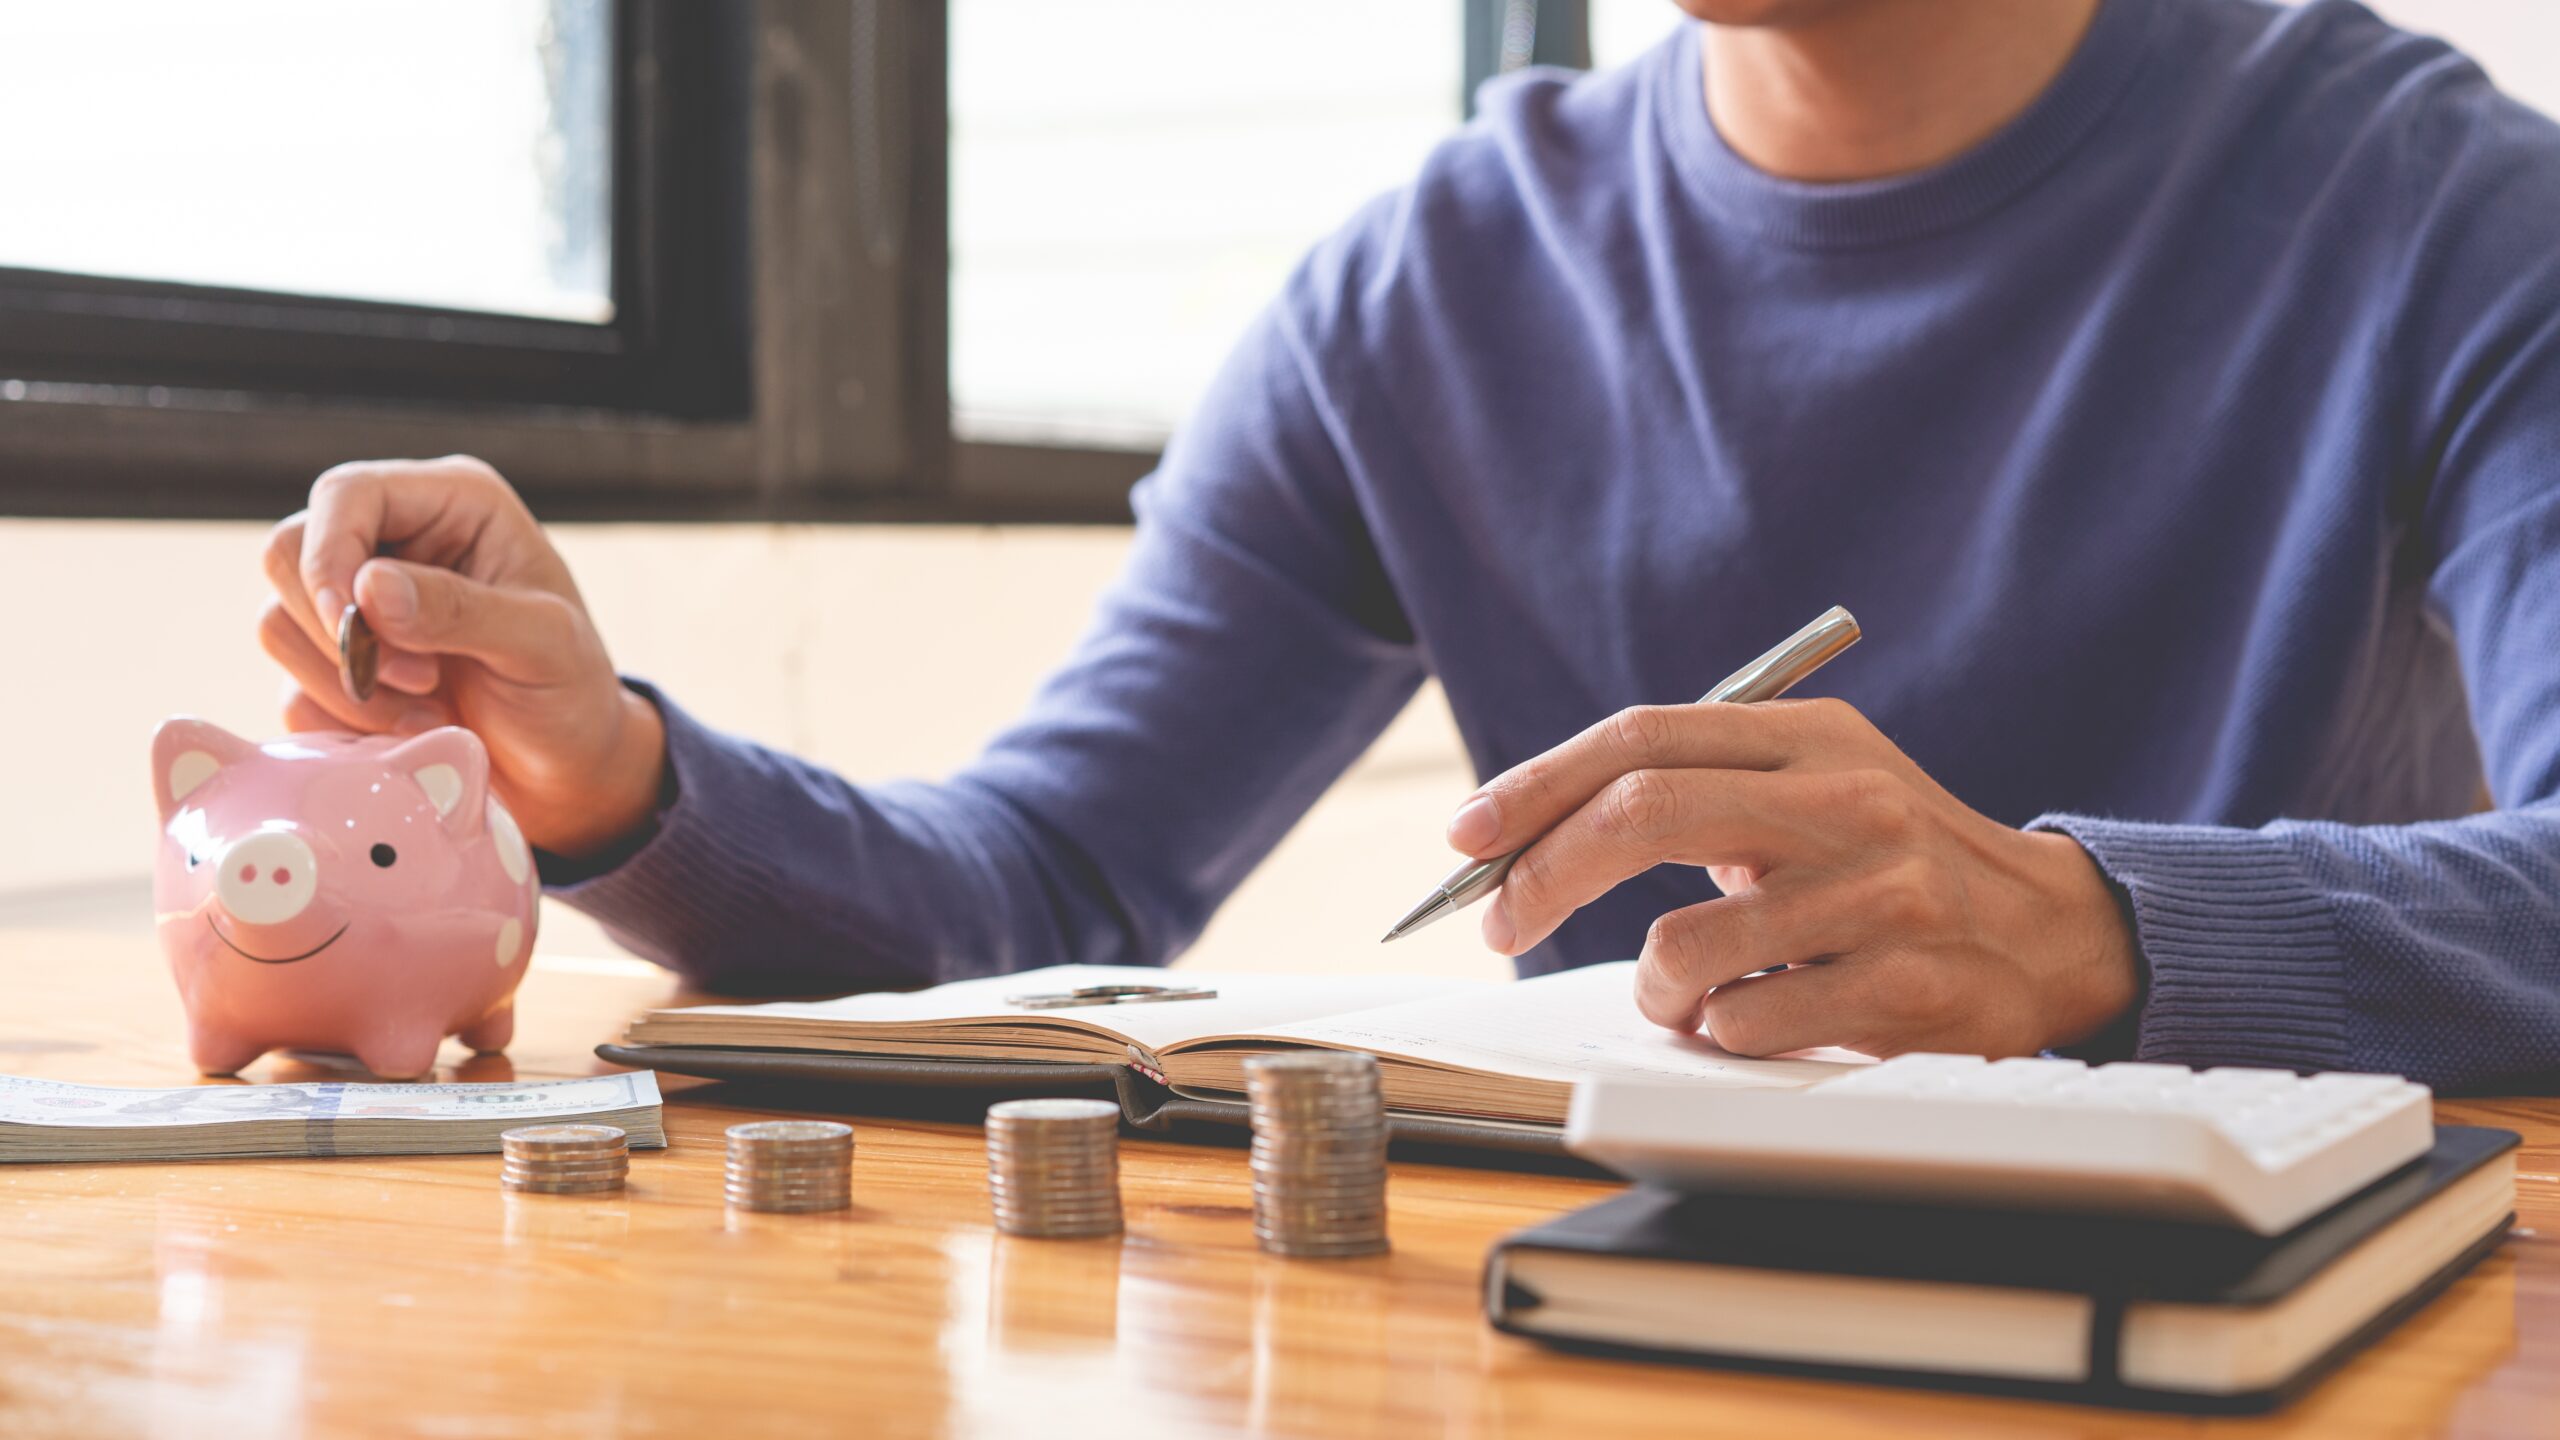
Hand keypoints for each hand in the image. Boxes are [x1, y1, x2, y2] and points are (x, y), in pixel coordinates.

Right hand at [258, 455, 665, 858]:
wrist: (566, 766)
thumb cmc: (571, 691)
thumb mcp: (543, 645)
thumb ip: (462, 610)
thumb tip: (367, 587)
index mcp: (453, 504)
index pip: (346, 494)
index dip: (329, 556)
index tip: (352, 627)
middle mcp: (396, 539)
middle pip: (289, 553)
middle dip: (337, 632)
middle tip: (421, 680)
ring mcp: (357, 604)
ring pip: (278, 624)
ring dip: (345, 685)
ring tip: (427, 713)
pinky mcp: (336, 666)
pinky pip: (291, 689)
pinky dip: (341, 723)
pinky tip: (409, 732)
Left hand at [1449, 698, 2138, 1057]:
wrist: (2054, 933)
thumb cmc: (1895, 863)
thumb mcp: (1814, 785)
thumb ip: (1697, 785)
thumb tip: (1524, 829)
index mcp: (1812, 737)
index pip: (1642, 739)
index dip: (1537, 786)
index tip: (1470, 837)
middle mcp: (1848, 800)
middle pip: (1643, 813)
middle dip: (1544, 874)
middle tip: (1500, 922)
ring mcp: (1881, 893)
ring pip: (1683, 947)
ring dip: (1654, 991)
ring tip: (1688, 995)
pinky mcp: (1906, 987)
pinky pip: (1744, 1026)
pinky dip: (1722, 1035)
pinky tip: (1764, 1020)